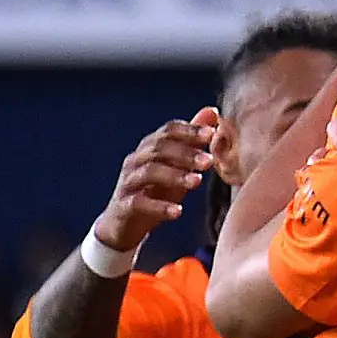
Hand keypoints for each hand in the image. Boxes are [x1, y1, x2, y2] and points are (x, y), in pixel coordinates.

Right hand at [95, 109, 218, 251]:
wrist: (124, 224)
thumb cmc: (154, 191)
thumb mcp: (177, 166)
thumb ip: (192, 141)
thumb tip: (212, 112)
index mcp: (150, 147)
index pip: (168, 130)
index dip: (189, 130)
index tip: (211, 134)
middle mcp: (136, 160)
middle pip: (159, 148)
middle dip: (186, 153)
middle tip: (209, 161)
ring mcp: (128, 182)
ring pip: (149, 172)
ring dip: (175, 176)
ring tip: (197, 182)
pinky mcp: (124, 205)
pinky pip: (139, 203)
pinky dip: (159, 207)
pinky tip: (177, 212)